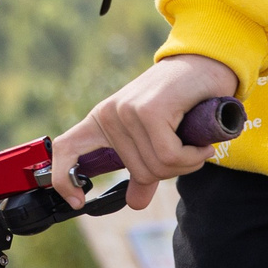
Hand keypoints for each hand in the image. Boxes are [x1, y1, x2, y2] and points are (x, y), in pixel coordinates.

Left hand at [51, 55, 240, 211]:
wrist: (206, 65)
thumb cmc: (181, 101)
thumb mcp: (157, 138)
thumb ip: (145, 171)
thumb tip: (135, 203)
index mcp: (102, 120)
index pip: (66, 148)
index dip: (62, 179)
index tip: (77, 202)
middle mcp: (109, 114)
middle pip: (139, 172)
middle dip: (171, 171)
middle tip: (187, 151)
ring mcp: (127, 111)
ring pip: (157, 166)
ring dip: (186, 163)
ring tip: (196, 144)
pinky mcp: (150, 110)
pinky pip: (170, 155)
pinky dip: (192, 156)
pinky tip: (202, 144)